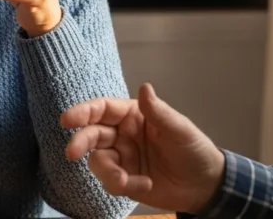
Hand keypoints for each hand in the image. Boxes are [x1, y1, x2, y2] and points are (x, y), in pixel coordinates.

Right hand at [61, 83, 225, 213]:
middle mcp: (122, 134)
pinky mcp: (124, 180)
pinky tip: (146, 184)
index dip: (83, 112)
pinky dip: (124, 185)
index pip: (102, 110)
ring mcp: (122, 158)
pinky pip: (110, 182)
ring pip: (98, 161)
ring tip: (126, 181)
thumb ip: (158, 112)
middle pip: (92, 135)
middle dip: (80, 142)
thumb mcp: (179, 129)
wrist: (204, 185)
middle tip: (72, 152)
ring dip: (108, 172)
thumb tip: (144, 88)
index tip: (67, 120)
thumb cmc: (193, 149)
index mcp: (133, 115)